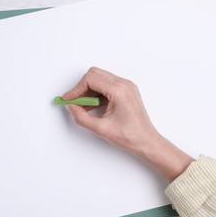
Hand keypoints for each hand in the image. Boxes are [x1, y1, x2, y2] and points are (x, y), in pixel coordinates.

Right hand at [63, 67, 193, 180]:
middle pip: (95, 74)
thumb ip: (81, 117)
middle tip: (74, 102)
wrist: (147, 142)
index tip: (68, 100)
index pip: (90, 79)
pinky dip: (97, 93)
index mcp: (119, 91)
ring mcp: (127, 87)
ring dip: (89, 90)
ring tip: (82, 107)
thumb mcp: (101, 129)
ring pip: (100, 79)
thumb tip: (70, 107)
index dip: (76, 90)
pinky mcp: (127, 91)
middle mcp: (124, 84)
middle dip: (81, 87)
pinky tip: (92, 106)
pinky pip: (107, 85)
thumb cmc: (130, 136)